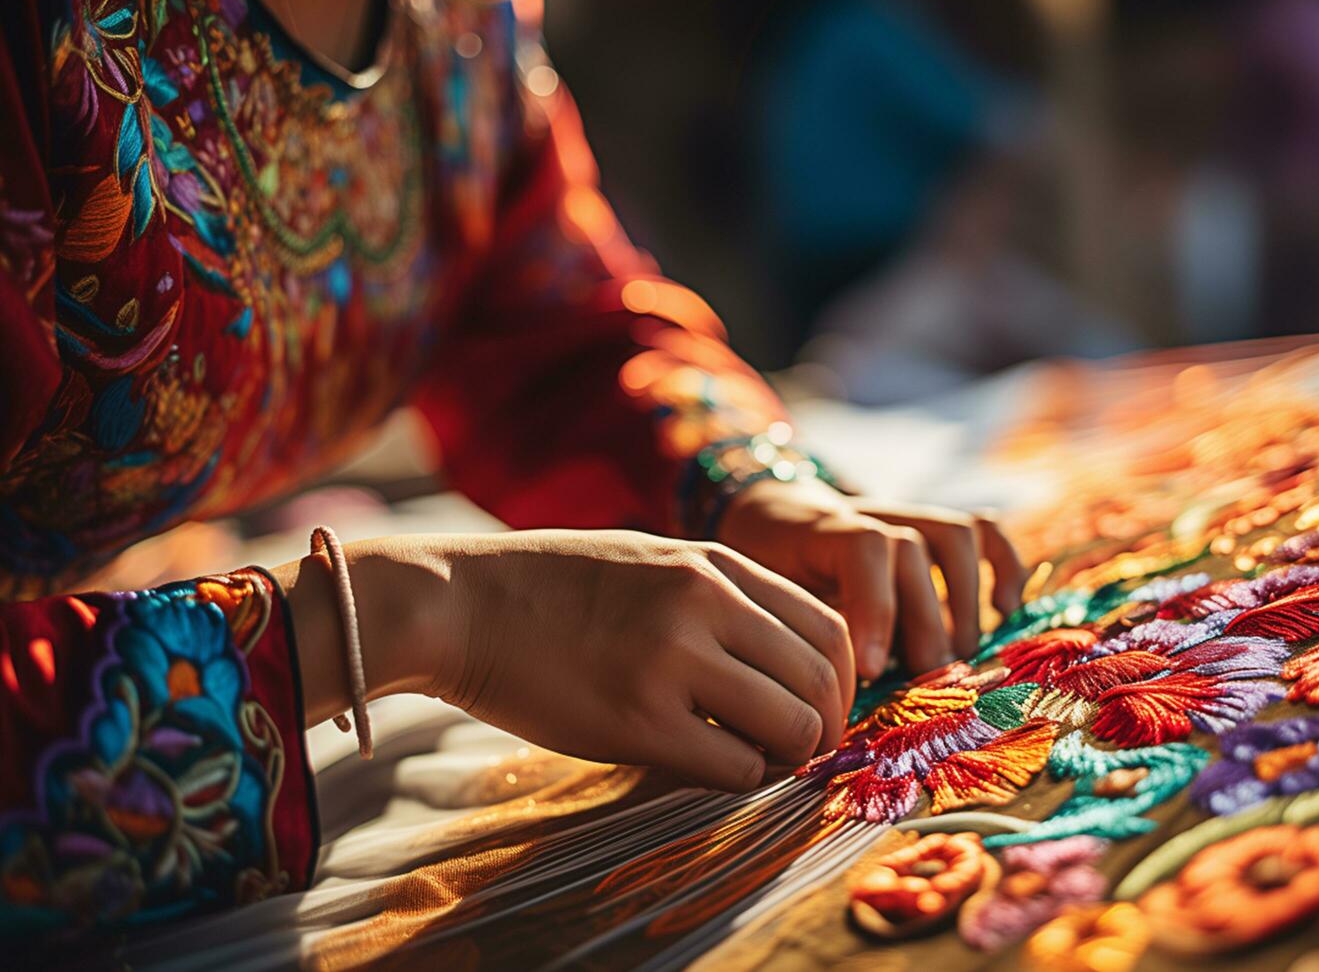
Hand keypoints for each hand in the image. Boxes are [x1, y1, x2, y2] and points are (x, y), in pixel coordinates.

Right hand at [277, 531, 852, 790]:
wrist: (459, 604)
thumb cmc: (549, 588)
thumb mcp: (650, 560)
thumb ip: (719, 597)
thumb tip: (781, 662)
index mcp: (713, 564)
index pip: (828, 627)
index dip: (840, 681)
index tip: (818, 706)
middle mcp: (705, 603)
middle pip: (822, 680)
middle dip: (825, 726)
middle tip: (800, 747)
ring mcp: (672, 659)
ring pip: (791, 726)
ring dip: (788, 756)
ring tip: (756, 759)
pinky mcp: (637, 719)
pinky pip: (732, 768)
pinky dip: (740, 778)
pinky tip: (712, 767)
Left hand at [716, 479, 1024, 679]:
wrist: (764, 515)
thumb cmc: (761, 572)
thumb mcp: (761, 596)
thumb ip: (789, 628)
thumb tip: (818, 695)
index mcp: (816, 530)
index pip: (864, 547)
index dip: (875, 608)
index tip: (869, 670)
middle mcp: (866, 513)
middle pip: (913, 551)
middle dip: (922, 624)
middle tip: (918, 680)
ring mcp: (903, 514)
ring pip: (953, 535)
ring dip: (961, 602)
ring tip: (950, 656)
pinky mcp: (932, 526)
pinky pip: (982, 530)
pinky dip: (1003, 565)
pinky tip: (1003, 609)